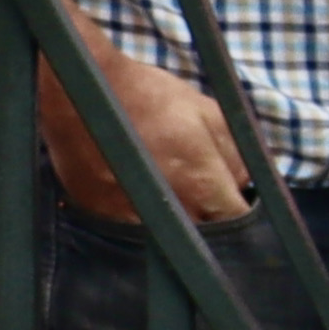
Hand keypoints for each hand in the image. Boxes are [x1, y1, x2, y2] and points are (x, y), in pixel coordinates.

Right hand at [36, 37, 251, 227]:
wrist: (80, 88)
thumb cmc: (147, 96)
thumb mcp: (204, 110)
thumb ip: (237, 149)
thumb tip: (248, 181)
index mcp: (202, 182)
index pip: (239, 218)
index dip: (239, 209)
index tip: (233, 199)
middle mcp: (172, 209)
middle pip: (206, 236)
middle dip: (209, 220)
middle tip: (201, 197)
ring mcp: (134, 219)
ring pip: (170, 241)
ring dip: (175, 225)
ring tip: (168, 196)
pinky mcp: (104, 219)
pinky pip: (134, 235)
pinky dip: (141, 221)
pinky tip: (137, 197)